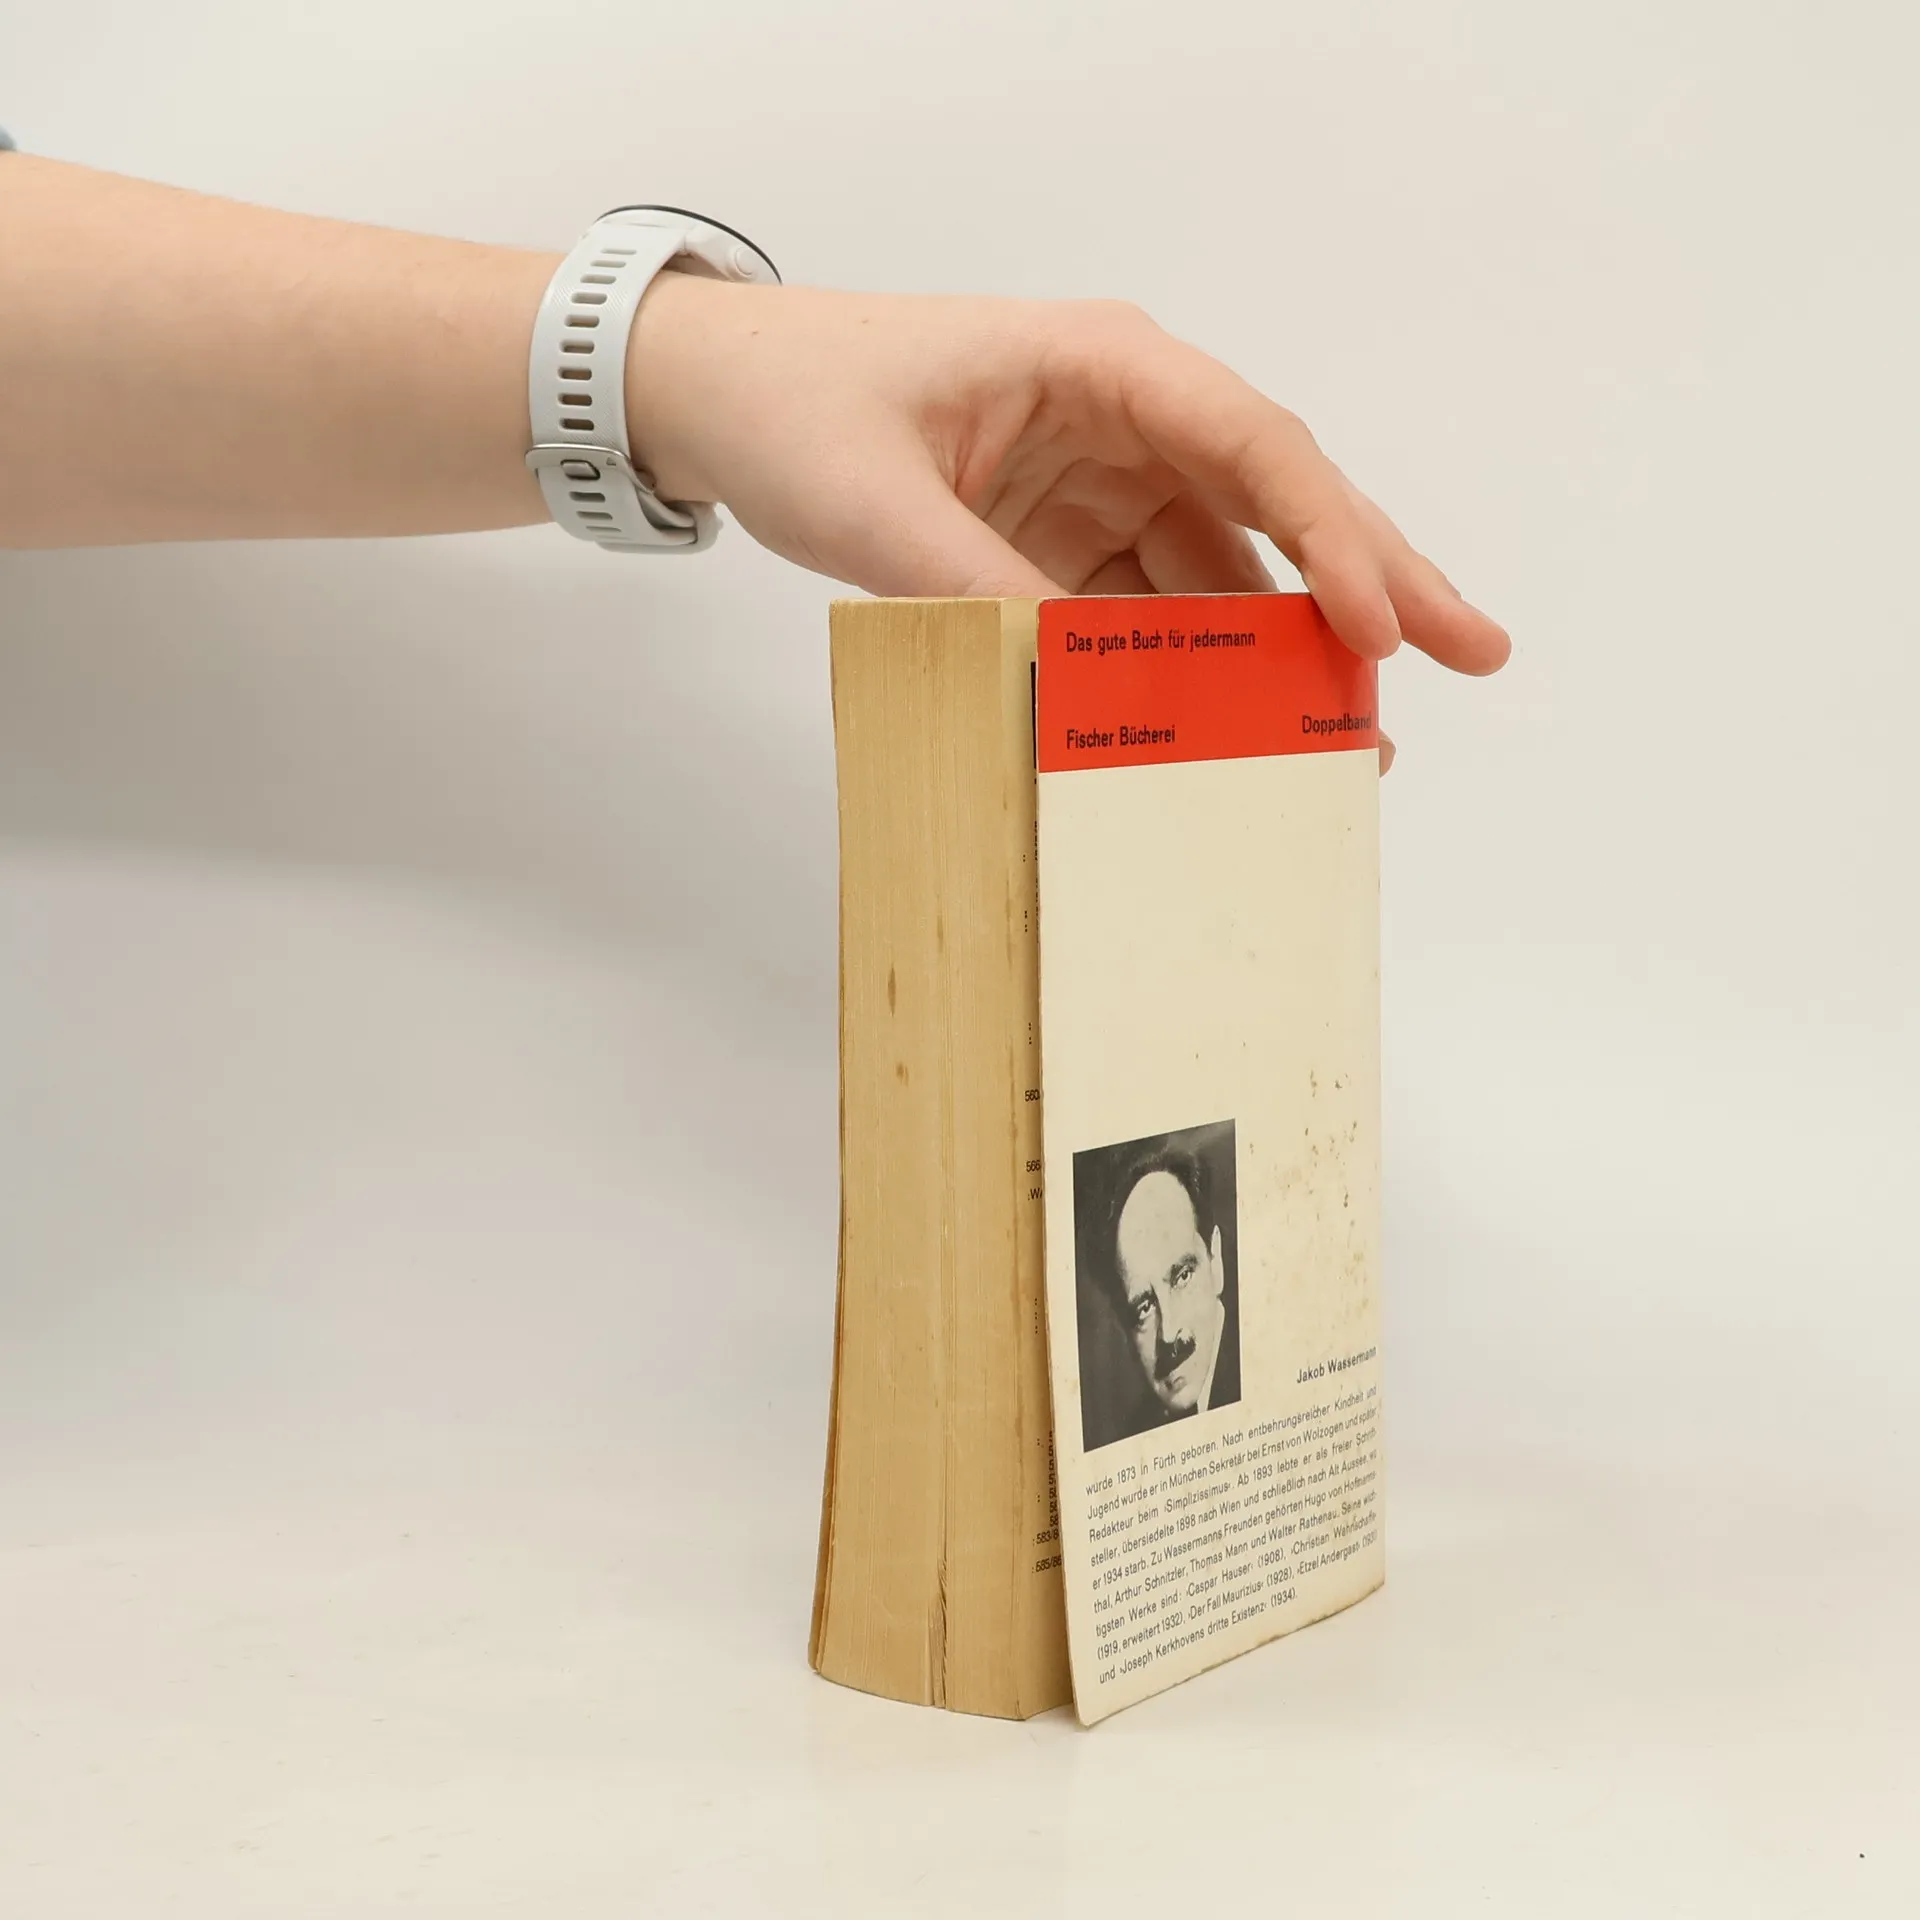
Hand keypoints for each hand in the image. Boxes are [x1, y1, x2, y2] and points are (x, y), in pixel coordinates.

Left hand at [628, 275, 1511, 715]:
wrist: (714, 397)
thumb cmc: (795, 404)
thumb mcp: (881, 504)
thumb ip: (984, 591)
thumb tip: (1084, 689)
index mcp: (1102, 364)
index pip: (1252, 447)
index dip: (1333, 538)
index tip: (1379, 627)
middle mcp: (1124, 416)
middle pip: (1277, 503)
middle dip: (1373, 581)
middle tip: (1477, 650)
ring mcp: (1100, 479)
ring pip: (1225, 566)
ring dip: (1283, 651)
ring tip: (1351, 739)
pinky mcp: (1066, 536)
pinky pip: (1153, 605)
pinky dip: (1192, 667)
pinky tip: (1235, 729)